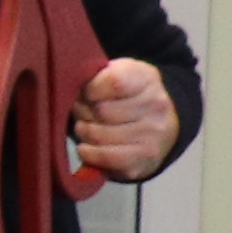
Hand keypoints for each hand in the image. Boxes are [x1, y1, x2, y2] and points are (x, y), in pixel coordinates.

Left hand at [74, 55, 180, 183]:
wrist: (161, 125)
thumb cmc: (127, 96)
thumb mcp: (115, 73)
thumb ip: (96, 75)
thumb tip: (70, 87)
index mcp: (146, 78)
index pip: (114, 82)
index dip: (90, 89)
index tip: (86, 93)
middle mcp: (156, 105)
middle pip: (101, 110)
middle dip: (83, 112)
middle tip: (83, 112)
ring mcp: (153, 134)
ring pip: (98, 134)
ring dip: (84, 133)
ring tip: (87, 127)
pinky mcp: (145, 159)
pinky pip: (105, 157)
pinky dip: (89, 153)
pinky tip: (86, 147)